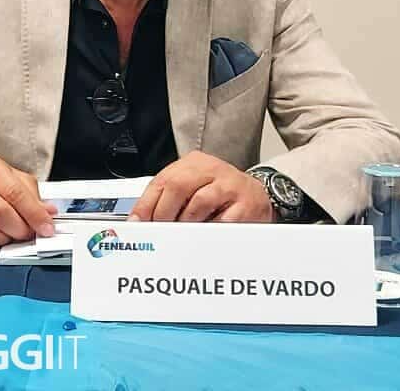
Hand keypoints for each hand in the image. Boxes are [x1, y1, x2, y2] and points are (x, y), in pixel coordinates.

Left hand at [130, 151, 273, 222]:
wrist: (260, 194)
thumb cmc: (221, 193)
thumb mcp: (194, 186)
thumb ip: (169, 198)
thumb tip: (142, 220)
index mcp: (194, 163)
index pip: (163, 180)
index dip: (147, 203)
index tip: (138, 223)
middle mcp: (212, 169)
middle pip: (178, 185)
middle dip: (164, 212)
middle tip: (159, 231)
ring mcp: (230, 185)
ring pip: (199, 202)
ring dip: (185, 223)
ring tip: (180, 236)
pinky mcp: (246, 204)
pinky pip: (222, 221)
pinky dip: (209, 231)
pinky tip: (204, 236)